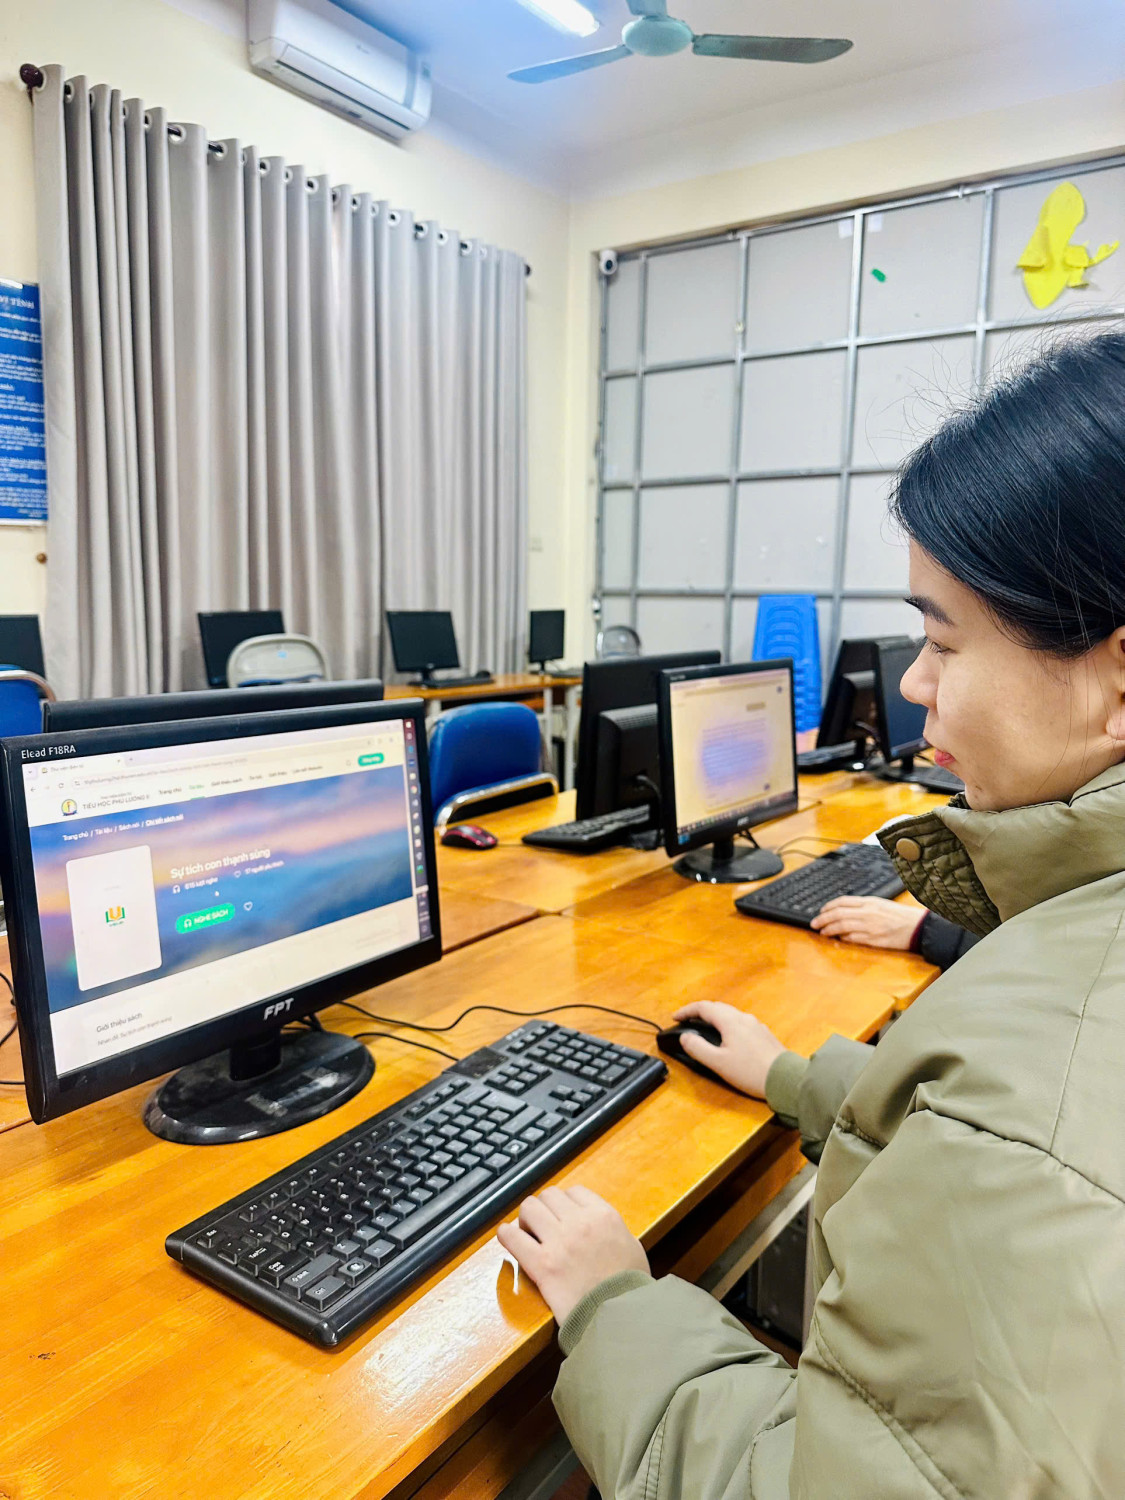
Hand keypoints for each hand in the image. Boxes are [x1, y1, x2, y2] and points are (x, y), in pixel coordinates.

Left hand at [496, 1185, 647, 1323]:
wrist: (620, 1319)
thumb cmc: (629, 1289)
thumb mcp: (631, 1247)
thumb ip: (612, 1230)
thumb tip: (598, 1228)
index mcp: (604, 1216)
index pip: (574, 1191)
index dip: (565, 1203)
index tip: (561, 1216)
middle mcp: (580, 1223)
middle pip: (549, 1195)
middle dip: (544, 1209)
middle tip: (542, 1227)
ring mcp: (560, 1242)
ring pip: (529, 1208)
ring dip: (526, 1219)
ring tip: (528, 1234)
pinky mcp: (542, 1265)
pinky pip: (513, 1237)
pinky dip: (506, 1235)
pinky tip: (508, 1239)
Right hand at [670, 999, 785, 1097]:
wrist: (784, 1079)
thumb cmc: (749, 1071)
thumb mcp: (718, 1063)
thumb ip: (698, 1048)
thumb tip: (685, 1037)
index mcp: (730, 1021)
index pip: (704, 1007)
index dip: (686, 1010)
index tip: (675, 1017)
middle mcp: (744, 1018)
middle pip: (718, 1007)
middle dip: (701, 1012)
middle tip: (688, 1022)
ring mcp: (756, 1025)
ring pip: (731, 1014)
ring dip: (715, 1018)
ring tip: (706, 1029)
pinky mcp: (764, 1035)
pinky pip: (741, 1023)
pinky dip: (728, 1025)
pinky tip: (729, 1038)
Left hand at [810, 896, 922, 949]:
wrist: (917, 927)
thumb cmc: (900, 916)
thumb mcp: (881, 904)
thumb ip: (864, 907)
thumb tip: (845, 911)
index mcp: (869, 902)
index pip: (842, 902)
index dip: (828, 907)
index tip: (820, 911)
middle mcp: (867, 913)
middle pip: (838, 914)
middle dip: (823, 919)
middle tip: (814, 924)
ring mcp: (869, 926)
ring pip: (842, 926)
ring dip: (829, 929)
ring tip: (822, 932)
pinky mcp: (873, 939)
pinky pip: (853, 938)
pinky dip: (843, 938)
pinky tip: (838, 939)